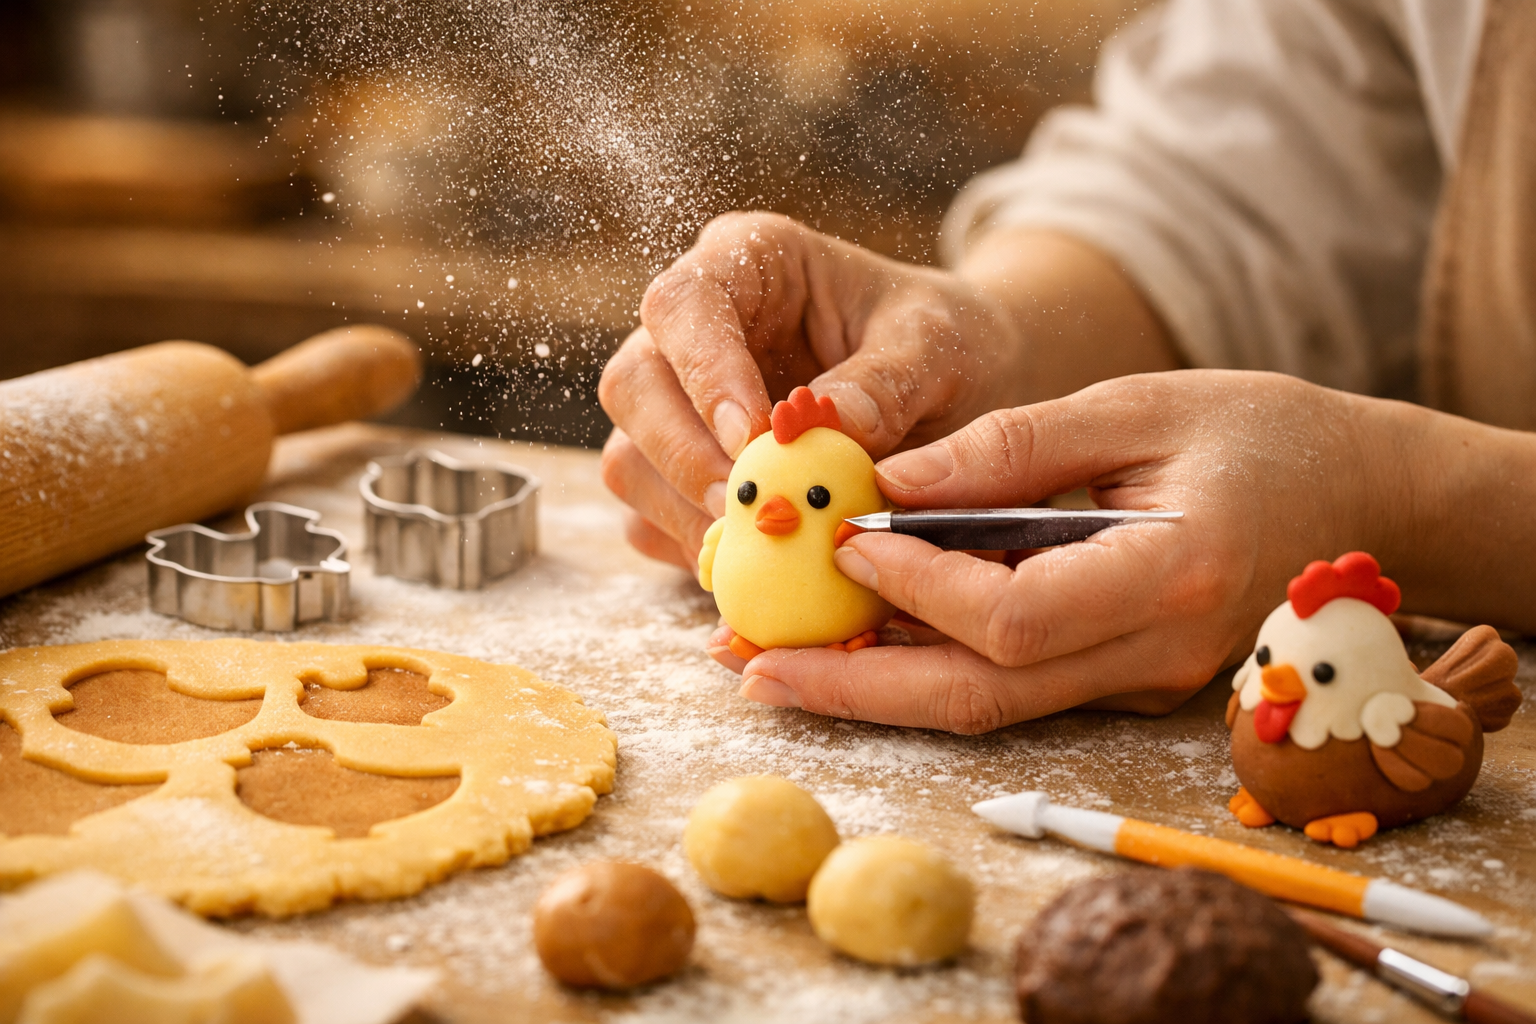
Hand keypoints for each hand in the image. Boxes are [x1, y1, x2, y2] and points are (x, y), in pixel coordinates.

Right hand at [598, 214, 1171, 570]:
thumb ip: (885, 383)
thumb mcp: (936, 346)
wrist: (955, 387)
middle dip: (684, 456)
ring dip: (684, 514)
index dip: (703, 372)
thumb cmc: (942, 342)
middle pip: (634, 385)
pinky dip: (694, 550)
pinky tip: (754, 566)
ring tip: (760, 547)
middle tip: (752, 509)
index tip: (750, 436)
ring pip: (629, 460)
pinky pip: (650, 520)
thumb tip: (827, 436)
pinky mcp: (679, 476)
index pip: (684, 304)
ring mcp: (675, 406)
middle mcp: (691, 331)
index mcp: (747, 261)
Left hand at [731, 370, 1423, 731]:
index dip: (912, 586)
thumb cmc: (1262, 433)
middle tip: (744, 663)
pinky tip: (848, 642)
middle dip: (853, 686)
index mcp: (1169, 580)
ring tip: (764, 659)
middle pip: (978, 697)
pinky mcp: (1118, 680)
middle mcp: (1150, 657)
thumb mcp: (1140, 405)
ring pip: (983, 704)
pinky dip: (921, 666)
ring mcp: (1137, 683)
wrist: (1360, 494)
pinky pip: (1006, 684)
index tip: (836, 540)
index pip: (1012, 615)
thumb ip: (1016, 446)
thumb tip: (890, 483)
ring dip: (869, 688)